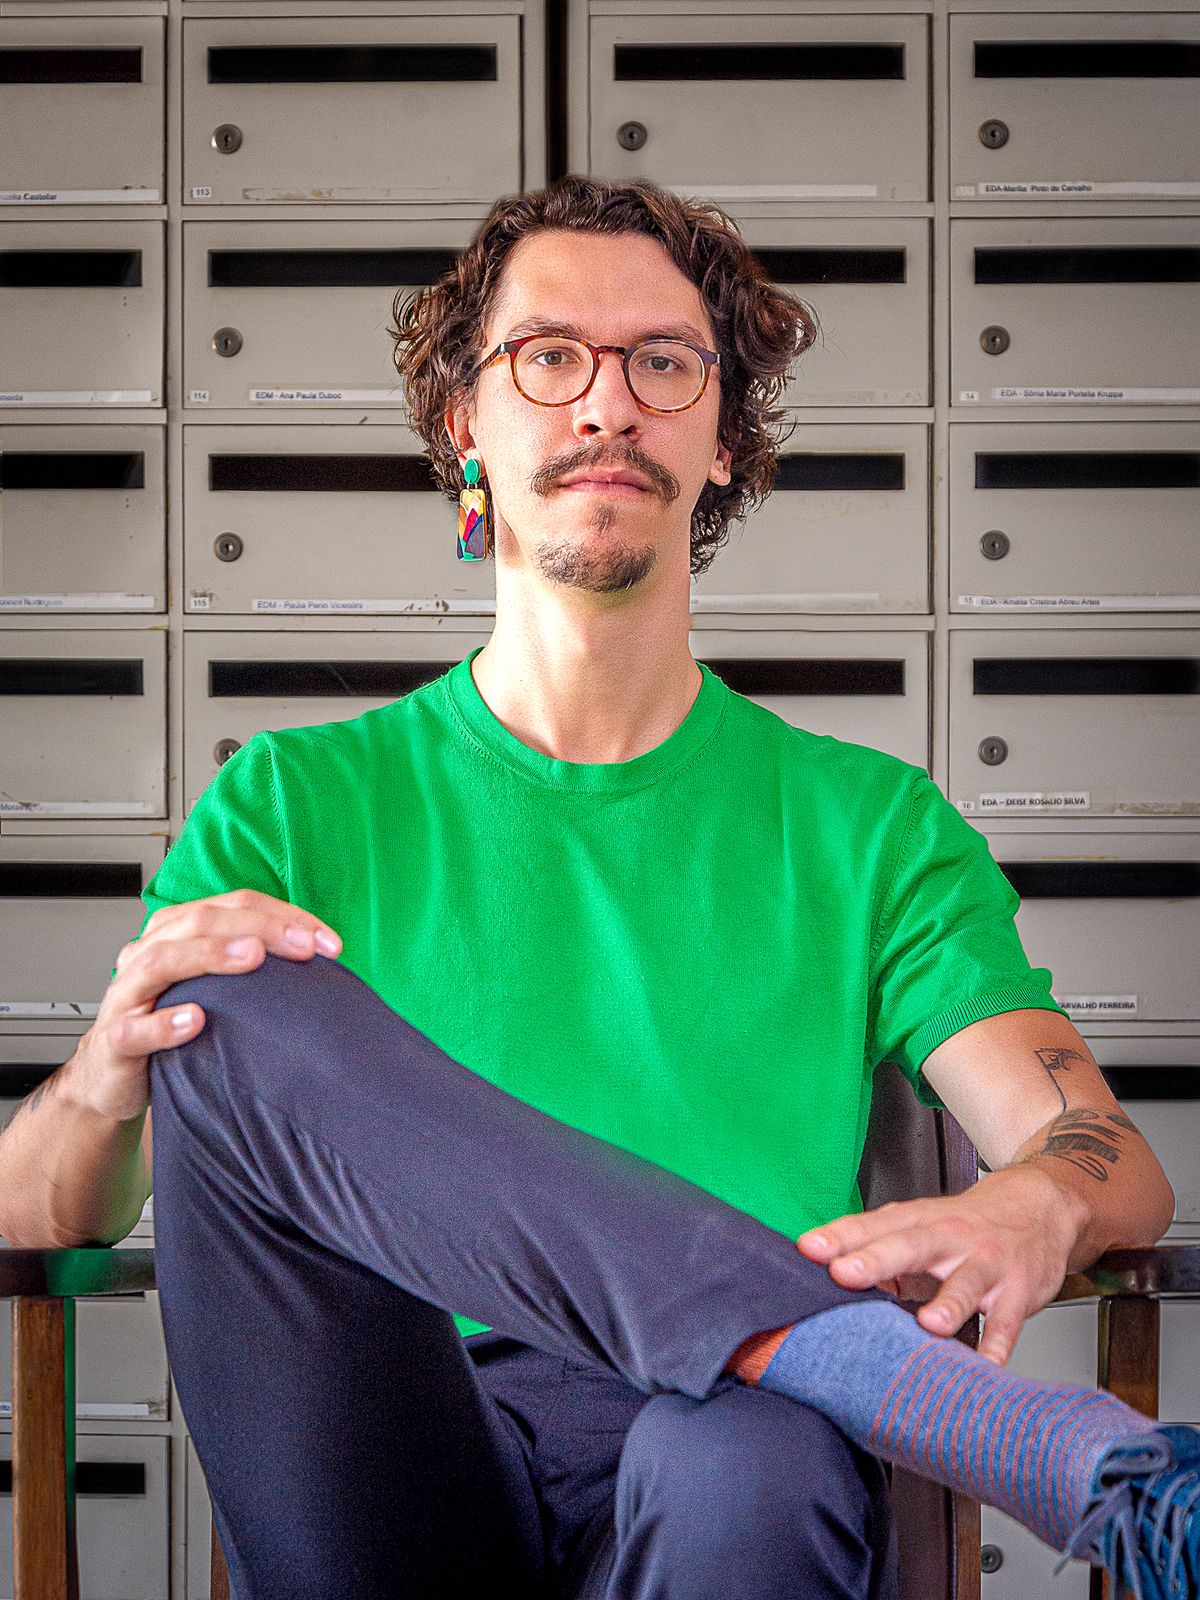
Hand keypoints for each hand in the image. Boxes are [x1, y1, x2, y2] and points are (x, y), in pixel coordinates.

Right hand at [63, 890, 341, 1123]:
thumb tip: (319, 955)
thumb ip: (252, 964)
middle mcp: (148, 953)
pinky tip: (195, 1020)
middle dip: (259, 927)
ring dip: (211, 955)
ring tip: (253, 957)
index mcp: (176, 931)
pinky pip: (134, 1029)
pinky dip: (164, 1023)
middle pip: (201, 921)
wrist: (115, 1076)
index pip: (234, 905)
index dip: (283, 916)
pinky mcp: (115, 1041)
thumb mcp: (214, 985)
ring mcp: (127, 995)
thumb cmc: (170, 1022)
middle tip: (304, 945)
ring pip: (162, 960)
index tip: (327, 942)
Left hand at [796, 1163, 1086, 1363]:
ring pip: (966, 1283)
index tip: (807, 1248)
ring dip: (948, 1304)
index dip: (840, 1236)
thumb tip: (831, 1279)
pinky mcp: (1020, 1292)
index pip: (873, 1225)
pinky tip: (986, 1369)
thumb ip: (879, 1252)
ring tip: (928, 1325)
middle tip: (842, 1274)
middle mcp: (950, 1238)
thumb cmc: (968, 1224)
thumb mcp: (922, 1228)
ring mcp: (987, 1264)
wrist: (1040, 1207)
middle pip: (910, 1246)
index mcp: (919, 1222)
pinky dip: (998, 1346)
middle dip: (876, 1260)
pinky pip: (1008, 1323)